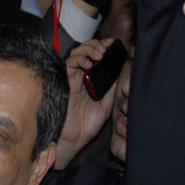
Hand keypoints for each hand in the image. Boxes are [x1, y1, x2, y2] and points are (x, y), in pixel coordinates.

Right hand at [55, 38, 116, 169]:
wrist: (74, 139)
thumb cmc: (87, 125)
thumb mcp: (106, 104)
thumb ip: (111, 89)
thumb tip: (121, 73)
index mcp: (90, 80)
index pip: (95, 57)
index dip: (103, 48)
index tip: (112, 46)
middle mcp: (80, 77)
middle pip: (85, 50)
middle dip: (96, 45)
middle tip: (106, 49)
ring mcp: (71, 79)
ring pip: (76, 53)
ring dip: (88, 49)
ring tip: (99, 55)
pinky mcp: (63, 82)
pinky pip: (68, 64)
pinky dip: (79, 59)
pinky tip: (89, 63)